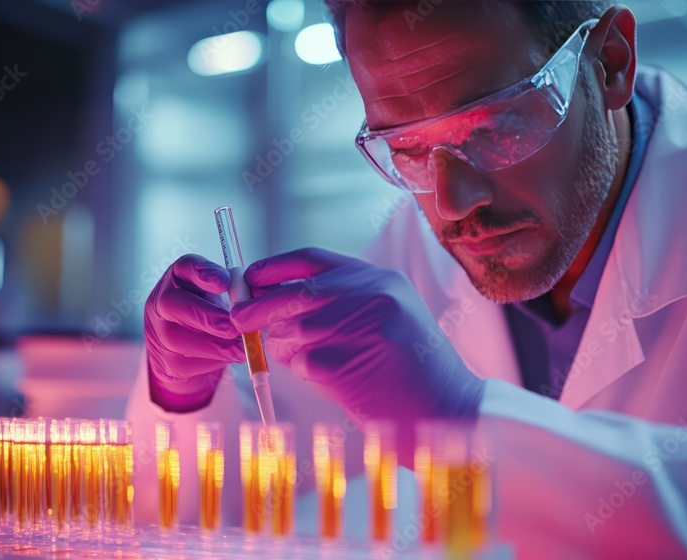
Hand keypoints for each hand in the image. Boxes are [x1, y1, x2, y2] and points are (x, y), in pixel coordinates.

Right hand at [144, 254, 244, 411]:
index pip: (185, 266)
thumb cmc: (214, 313)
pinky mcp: (165, 361)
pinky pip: (186, 363)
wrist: (192, 350)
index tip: (225, 282)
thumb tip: (266, 296)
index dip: (204, 273)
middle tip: (236, 327)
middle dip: (208, 317)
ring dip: (215, 345)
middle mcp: (162, 299)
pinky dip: (213, 361)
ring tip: (243, 348)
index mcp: (180, 276)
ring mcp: (158, 331)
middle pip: (172, 304)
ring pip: (178, 339)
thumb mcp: (226, 295)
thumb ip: (244, 291)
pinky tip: (231, 357)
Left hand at [230, 248, 483, 459]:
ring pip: (294, 329)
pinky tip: (327, 378)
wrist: (447, 409)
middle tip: (239, 320)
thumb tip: (270, 301)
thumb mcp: (383, 318)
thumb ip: (336, 303)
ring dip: (285, 347)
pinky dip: (303, 372)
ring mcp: (361, 327)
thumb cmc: (408, 370)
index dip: (273, 267)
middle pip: (296, 293)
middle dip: (260, 306)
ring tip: (308, 360)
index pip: (311, 259)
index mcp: (379, 279)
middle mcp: (373, 295)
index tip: (249, 278)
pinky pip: (302, 362)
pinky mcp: (348, 361)